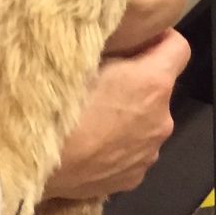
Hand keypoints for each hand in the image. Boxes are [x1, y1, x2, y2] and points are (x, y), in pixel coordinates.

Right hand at [47, 29, 189, 200]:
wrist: (37, 163)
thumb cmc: (55, 103)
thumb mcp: (77, 58)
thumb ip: (105, 47)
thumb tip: (110, 38)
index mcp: (152, 82)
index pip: (179, 47)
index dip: (160, 37)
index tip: (136, 38)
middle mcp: (162, 118)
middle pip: (159, 87)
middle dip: (136, 79)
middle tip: (102, 76)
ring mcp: (150, 152)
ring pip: (145, 120)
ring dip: (128, 113)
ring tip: (91, 114)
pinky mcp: (135, 178)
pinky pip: (132, 149)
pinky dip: (118, 142)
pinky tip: (90, 142)